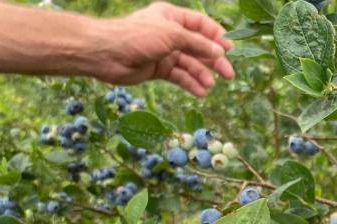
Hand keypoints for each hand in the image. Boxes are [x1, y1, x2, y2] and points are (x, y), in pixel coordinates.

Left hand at [88, 2, 234, 96]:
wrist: (107, 54)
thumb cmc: (138, 36)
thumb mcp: (172, 35)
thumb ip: (197, 44)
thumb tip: (220, 52)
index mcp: (172, 17)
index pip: (200, 25)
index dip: (216, 36)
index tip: (229, 48)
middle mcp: (170, 34)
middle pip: (198, 47)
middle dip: (214, 60)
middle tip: (229, 74)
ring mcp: (164, 52)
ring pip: (190, 64)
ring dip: (201, 74)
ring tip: (210, 85)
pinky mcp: (158, 69)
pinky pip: (179, 76)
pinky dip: (189, 84)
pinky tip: (199, 92)